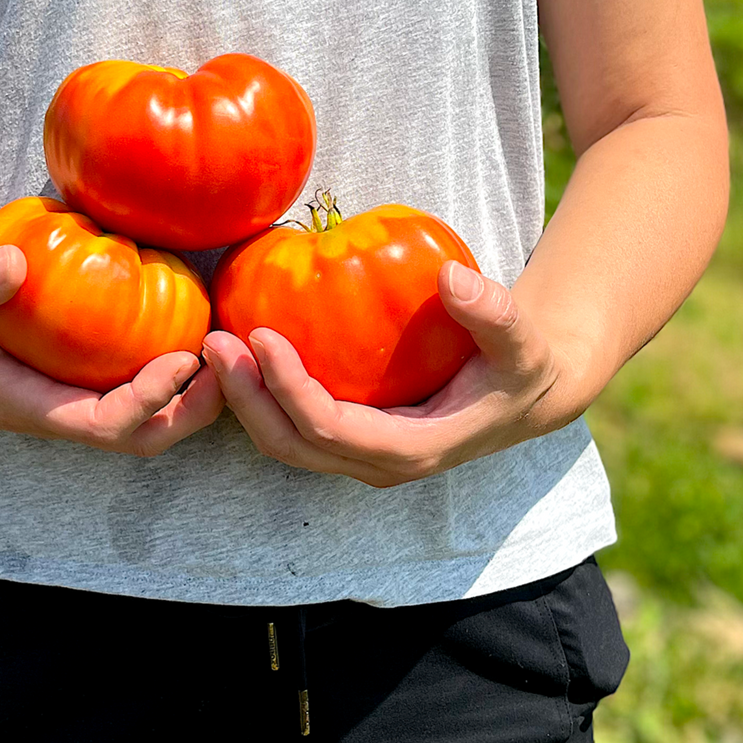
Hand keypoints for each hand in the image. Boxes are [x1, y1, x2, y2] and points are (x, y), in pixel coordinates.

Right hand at [0, 245, 223, 456]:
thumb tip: (14, 265)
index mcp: (28, 407)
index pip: (104, 426)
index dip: (149, 402)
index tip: (183, 360)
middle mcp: (55, 411)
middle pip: (140, 437)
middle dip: (192, 412)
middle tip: (231, 361)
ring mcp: (65, 396)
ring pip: (143, 417)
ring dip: (190, 393)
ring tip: (227, 346)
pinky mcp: (71, 376)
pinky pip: (130, 383)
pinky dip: (168, 367)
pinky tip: (189, 322)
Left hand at [202, 261, 590, 486]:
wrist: (528, 391)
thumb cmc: (523, 363)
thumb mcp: (523, 339)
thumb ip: (495, 312)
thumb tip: (452, 279)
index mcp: (413, 450)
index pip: (330, 429)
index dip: (289, 388)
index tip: (261, 334)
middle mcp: (379, 464)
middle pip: (291, 445)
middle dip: (246, 398)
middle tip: (214, 340)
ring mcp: (361, 455)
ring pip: (284, 442)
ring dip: (245, 398)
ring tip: (216, 344)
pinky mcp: (352, 436)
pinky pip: (294, 423)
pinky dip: (263, 392)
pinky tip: (245, 347)